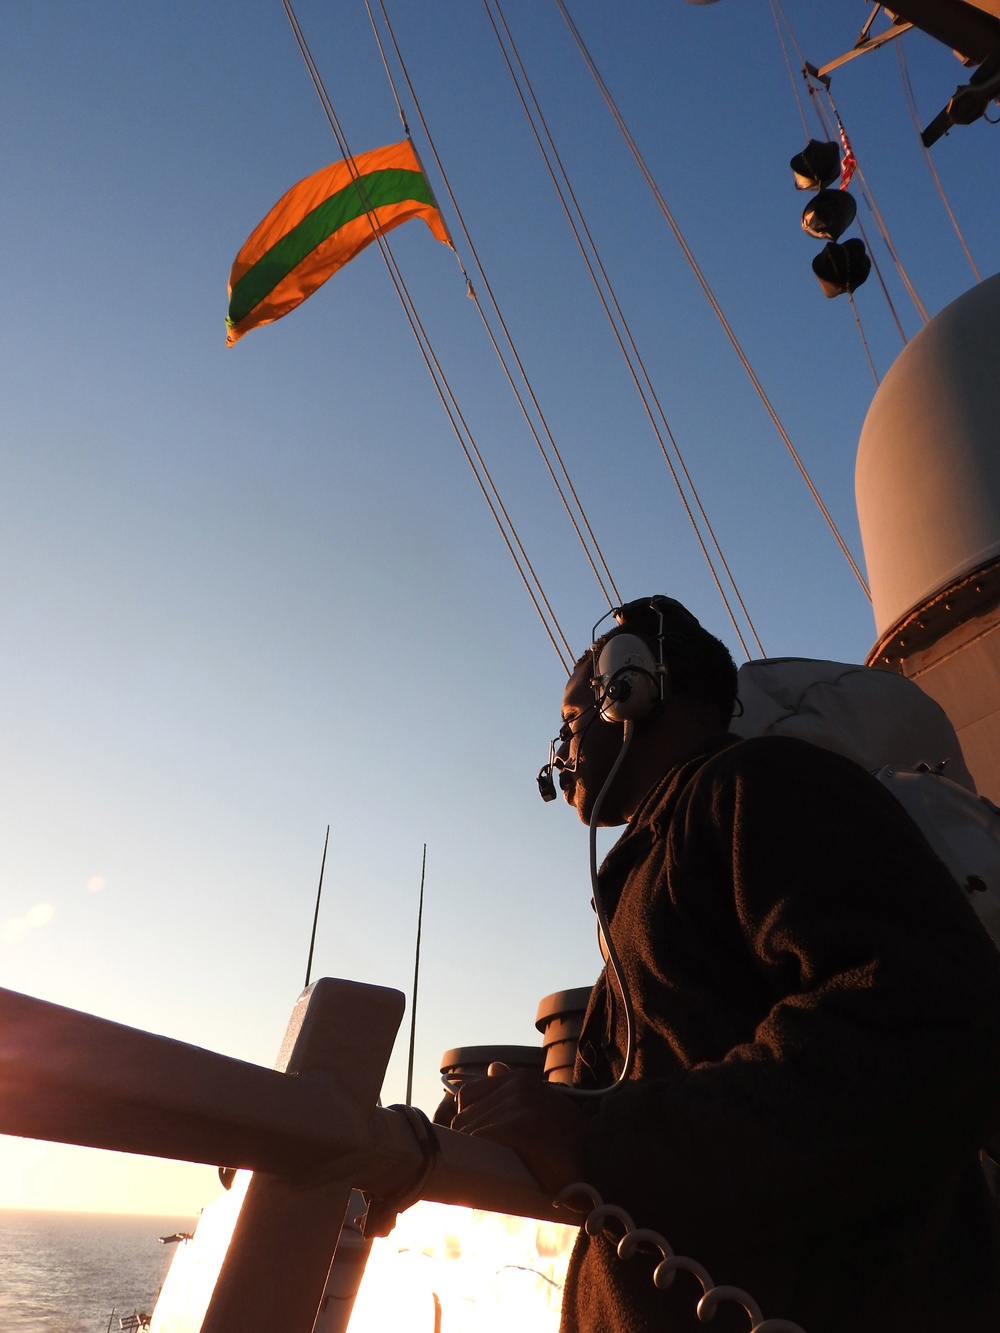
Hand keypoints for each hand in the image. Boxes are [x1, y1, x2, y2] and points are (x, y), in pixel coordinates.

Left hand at [451, 1062, 588, 1194]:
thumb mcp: (541, 1105)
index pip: (466, 1096)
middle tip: (488, 1164)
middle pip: (463, 1118)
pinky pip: (480, 1141)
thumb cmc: (567, 1142)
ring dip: (476, 1155)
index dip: (467, 1123)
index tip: (476, 1144)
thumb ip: (512, 1087)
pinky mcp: (521, 1125)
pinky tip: (496, 1169)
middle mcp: (517, 1085)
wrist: (600, 1160)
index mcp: (519, 1079)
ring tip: (496, 1168)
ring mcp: (520, 1102)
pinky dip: (481, 1159)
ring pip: (468, 1132)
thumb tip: (491, 1066)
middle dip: (470, 1144)